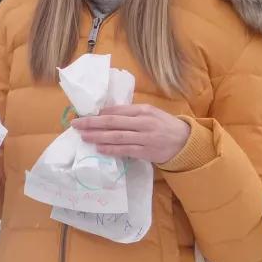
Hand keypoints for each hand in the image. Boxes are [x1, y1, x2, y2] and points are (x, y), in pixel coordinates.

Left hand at [70, 104, 190, 164]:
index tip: (83, 114)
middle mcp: (143, 122)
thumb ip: (132, 113)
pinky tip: (99, 148)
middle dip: (92, 123)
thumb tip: (107, 113)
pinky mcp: (146, 152)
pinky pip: (125, 150)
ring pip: (116, 136)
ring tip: (83, 136)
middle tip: (76, 124)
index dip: (99, 113)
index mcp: (143, 110)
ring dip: (98, 136)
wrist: (185, 141)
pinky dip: (111, 149)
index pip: (117, 110)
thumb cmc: (164, 125)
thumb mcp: (150, 113)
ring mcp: (144, 138)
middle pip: (113, 122)